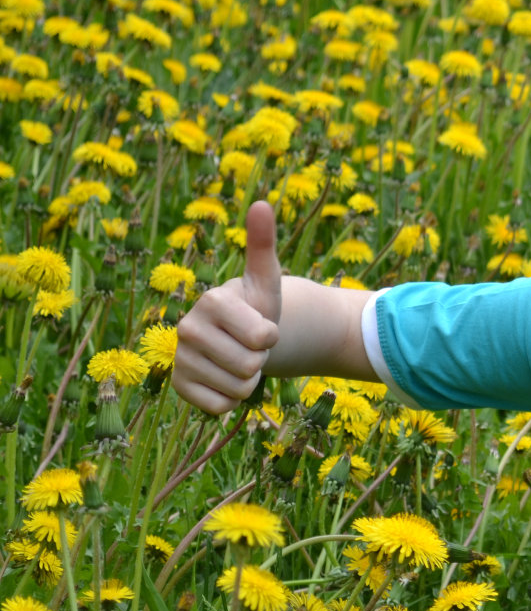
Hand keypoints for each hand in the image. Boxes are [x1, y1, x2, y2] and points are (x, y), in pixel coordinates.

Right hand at [174, 201, 281, 414]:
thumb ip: (263, 243)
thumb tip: (261, 203)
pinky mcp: (179, 387)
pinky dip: (231, 400)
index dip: (271, 336)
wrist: (240, 336)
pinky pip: (220, 407)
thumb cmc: (257, 306)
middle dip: (261, 359)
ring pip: (238, 388)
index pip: (263, 337)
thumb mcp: (267, 278)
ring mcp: (179, 359)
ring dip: (249, 379)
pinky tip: (224, 379)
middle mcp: (186, 329)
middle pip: (250, 366)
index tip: (261, 325)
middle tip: (250, 345)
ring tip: (239, 358)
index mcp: (211, 301)